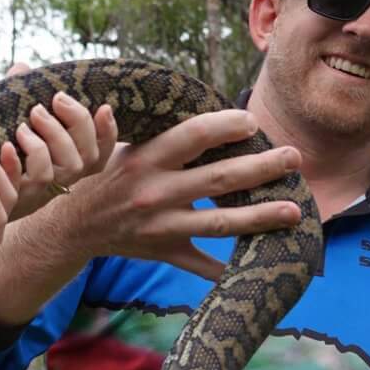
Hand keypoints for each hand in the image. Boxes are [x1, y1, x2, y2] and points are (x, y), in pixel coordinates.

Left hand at [1, 87, 116, 221]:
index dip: (109, 131)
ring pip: (69, 164)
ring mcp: (47, 188)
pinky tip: (8, 143)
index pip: (102, 150)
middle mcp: (64, 176)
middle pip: (88, 153)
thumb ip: (20, 95)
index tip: (104, 106)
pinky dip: (29, 154)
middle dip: (76, 121)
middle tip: (51, 101)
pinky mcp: (26, 196)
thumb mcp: (9, 119)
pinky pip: (40, 176)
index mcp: (67, 158)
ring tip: (26, 120)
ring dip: (53, 135)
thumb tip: (21, 67)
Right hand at [48, 107, 303, 284]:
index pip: (193, 136)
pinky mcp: (164, 251)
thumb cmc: (105, 178)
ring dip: (260, 217)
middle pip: (219, 179)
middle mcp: (156, 193)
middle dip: (262, 168)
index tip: (252, 122)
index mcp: (146, 160)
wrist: (74, 227)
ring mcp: (162, 227)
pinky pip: (201, 264)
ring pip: (219, 223)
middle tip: (294, 157)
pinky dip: (227, 270)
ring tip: (294, 210)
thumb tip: (145, 99)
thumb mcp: (113, 147)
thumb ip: (137, 126)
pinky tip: (259, 266)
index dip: (226, 126)